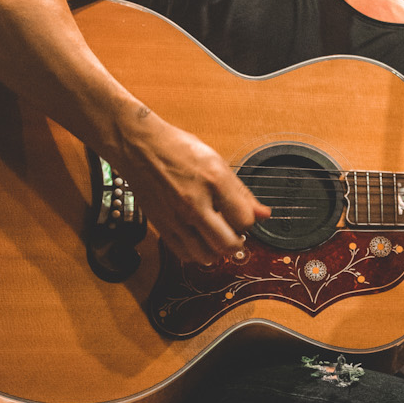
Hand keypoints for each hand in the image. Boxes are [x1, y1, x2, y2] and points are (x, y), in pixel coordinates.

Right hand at [114, 112, 266, 264]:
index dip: (247, 221)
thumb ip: (241, 193)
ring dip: (216, 252)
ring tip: (216, 238)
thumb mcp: (216, 163)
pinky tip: (198, 241)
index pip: (244, 220)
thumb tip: (264, 214)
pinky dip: (195, 254)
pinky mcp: (161, 225)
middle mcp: (194, 202)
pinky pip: (183, 254)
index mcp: (213, 181)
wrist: (139, 147)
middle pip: (227, 244)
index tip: (241, 216)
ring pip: (206, 255)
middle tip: (234, 234)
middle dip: (236, 243)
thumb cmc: (178, 150)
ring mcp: (176, 216)